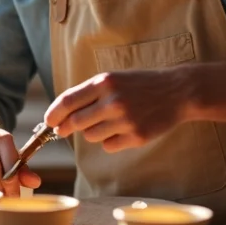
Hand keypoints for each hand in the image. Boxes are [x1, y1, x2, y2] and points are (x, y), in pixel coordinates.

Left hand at [45, 69, 192, 151]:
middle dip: (66, 128)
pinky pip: (108, 145)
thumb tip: (60, 115)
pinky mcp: (136, 136)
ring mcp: (125, 120)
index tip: (48, 121)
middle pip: (75, 123)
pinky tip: (123, 130)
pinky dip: (110, 141)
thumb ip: (88, 93)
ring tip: (108, 121)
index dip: (53, 114)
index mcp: (104, 82)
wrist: (177, 91)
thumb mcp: (113, 79)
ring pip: (91, 136)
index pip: (67, 101)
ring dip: (92, 132)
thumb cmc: (139, 85)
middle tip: (64, 129)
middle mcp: (113, 100)